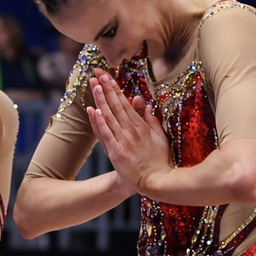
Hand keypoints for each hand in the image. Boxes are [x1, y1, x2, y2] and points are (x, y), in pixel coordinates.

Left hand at [86, 72, 170, 190]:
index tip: (107, 76)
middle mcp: (131, 130)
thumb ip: (152, 119)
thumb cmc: (159, 160)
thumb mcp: (161, 136)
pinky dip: (99, 123)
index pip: (125, 102)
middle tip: (97, 74)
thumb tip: (146, 104)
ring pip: (109, 117)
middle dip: (106, 88)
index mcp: (142, 125)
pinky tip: (94, 111)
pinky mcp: (116, 153)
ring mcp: (123, 141)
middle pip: (115, 105)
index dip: (115, 88)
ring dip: (101, 100)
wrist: (156, 181)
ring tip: (94, 86)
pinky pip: (106, 135)